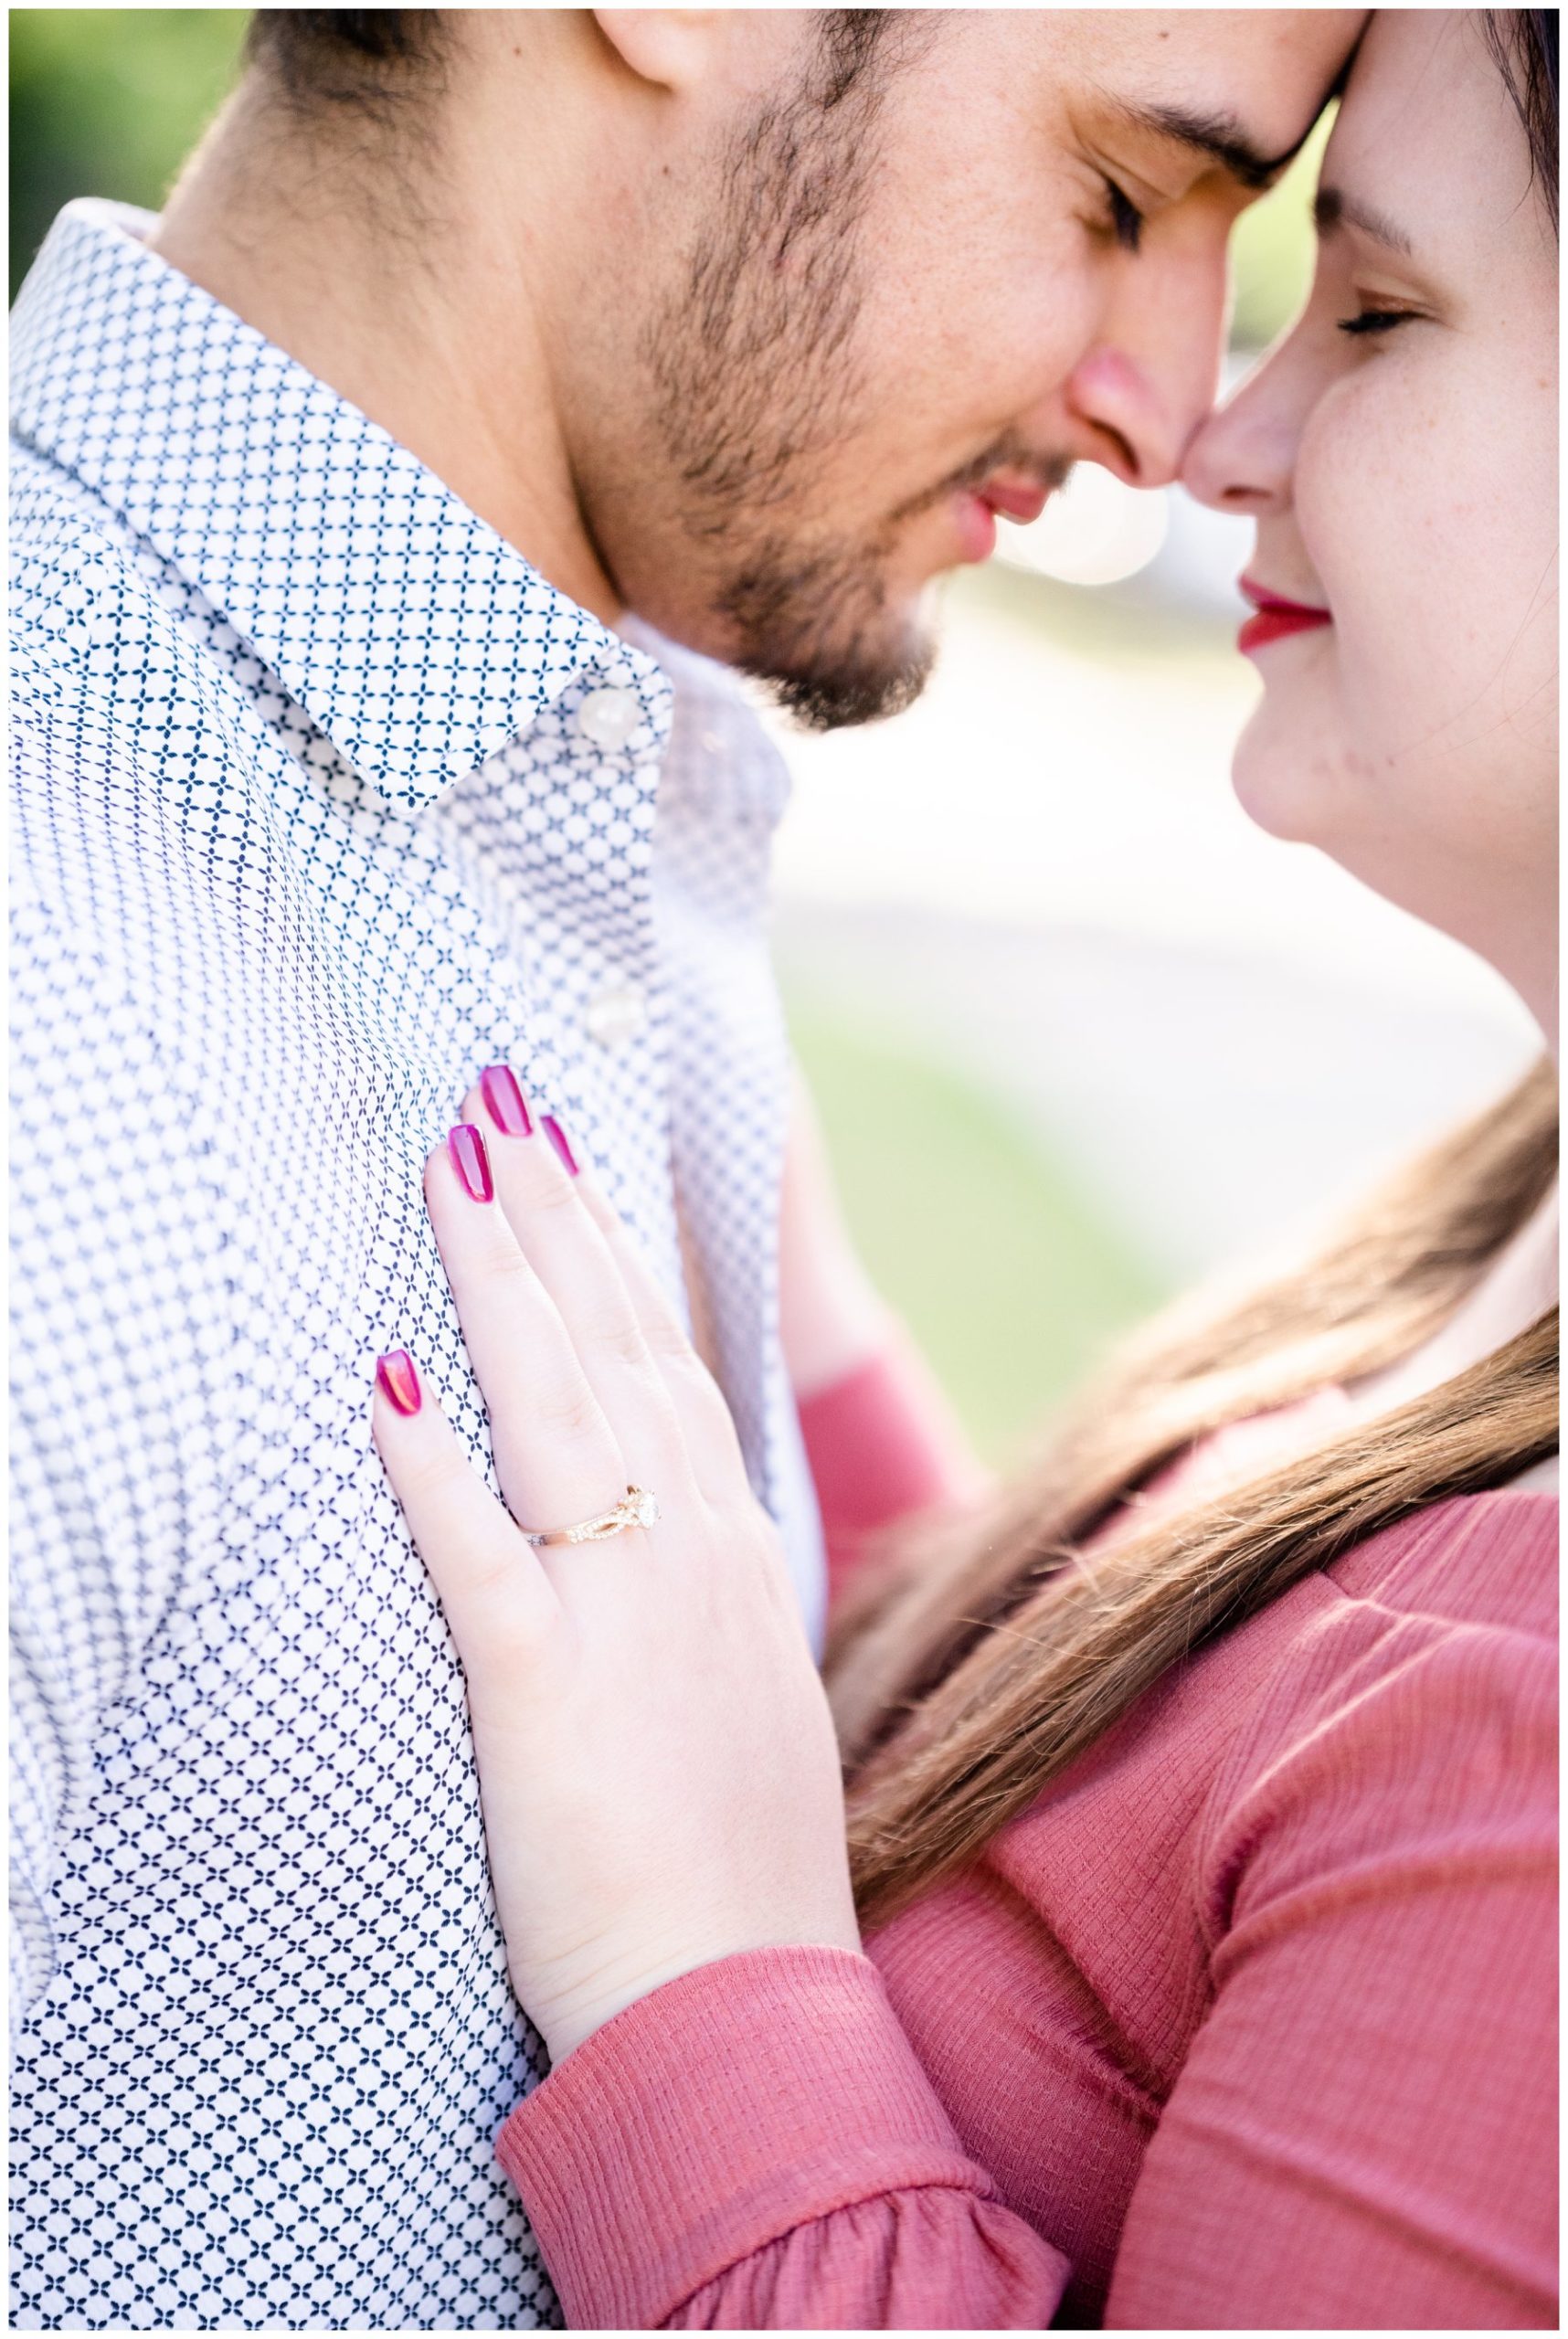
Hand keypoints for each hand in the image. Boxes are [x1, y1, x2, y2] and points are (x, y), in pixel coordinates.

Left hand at [372, 1074, 860, 2065]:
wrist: (748, 1997)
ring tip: (459, 1170)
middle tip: (505, 1105)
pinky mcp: (549, 1688)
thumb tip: (672, 1505)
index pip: (664, 1361)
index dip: (611, 1251)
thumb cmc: (740, 1852)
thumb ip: (707, 1578)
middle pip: (613, 1346)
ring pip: (557, 1407)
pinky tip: (385, 1385)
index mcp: (730, 1549)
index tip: (569, 1163)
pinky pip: (481, 1555)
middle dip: (555, 1215)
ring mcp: (626, 1611)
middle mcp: (688, 1551)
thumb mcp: (747, 1681)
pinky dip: (431, 1467)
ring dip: (503, 1278)